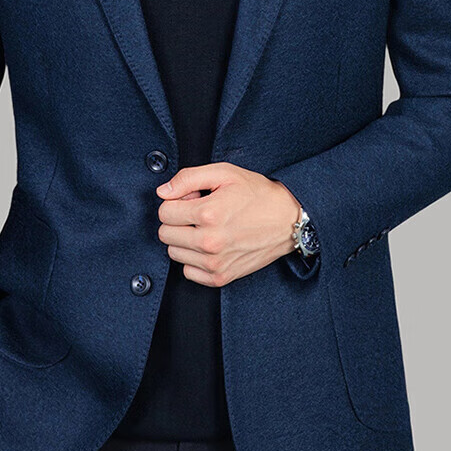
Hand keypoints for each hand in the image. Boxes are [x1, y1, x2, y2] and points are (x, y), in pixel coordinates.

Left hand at [156, 162, 300, 287]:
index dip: (176, 201)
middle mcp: (210, 242)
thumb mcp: (224, 173)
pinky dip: (194, 260)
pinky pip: (188, 272)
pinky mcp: (221, 277)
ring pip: (174, 253)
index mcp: (208, 214)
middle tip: (199, 213)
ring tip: (207, 229)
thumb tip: (162, 191)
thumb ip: (188, 178)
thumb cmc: (257, 194)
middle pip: (165, 234)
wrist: (288, 220)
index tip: (192, 199)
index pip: (164, 212)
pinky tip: (210, 246)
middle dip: (177, 220)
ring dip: (184, 240)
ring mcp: (215, 263)